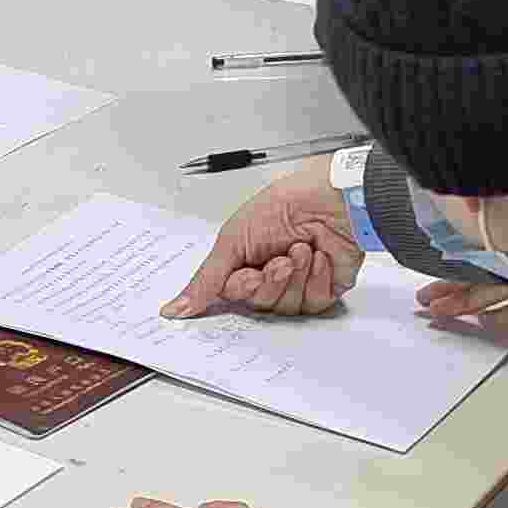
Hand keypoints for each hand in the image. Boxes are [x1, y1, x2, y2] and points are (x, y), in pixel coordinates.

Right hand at [163, 170, 364, 318]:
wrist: (332, 200)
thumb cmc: (286, 205)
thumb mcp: (233, 239)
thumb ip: (206, 280)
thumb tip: (175, 308)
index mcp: (246, 259)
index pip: (233, 294)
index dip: (240, 289)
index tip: (246, 275)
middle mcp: (271, 273)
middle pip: (260, 304)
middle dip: (269, 283)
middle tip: (277, 261)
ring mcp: (299, 281)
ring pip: (286, 307)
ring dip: (293, 277)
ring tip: (300, 250)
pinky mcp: (326, 287)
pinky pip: (313, 303)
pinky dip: (316, 278)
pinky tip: (319, 257)